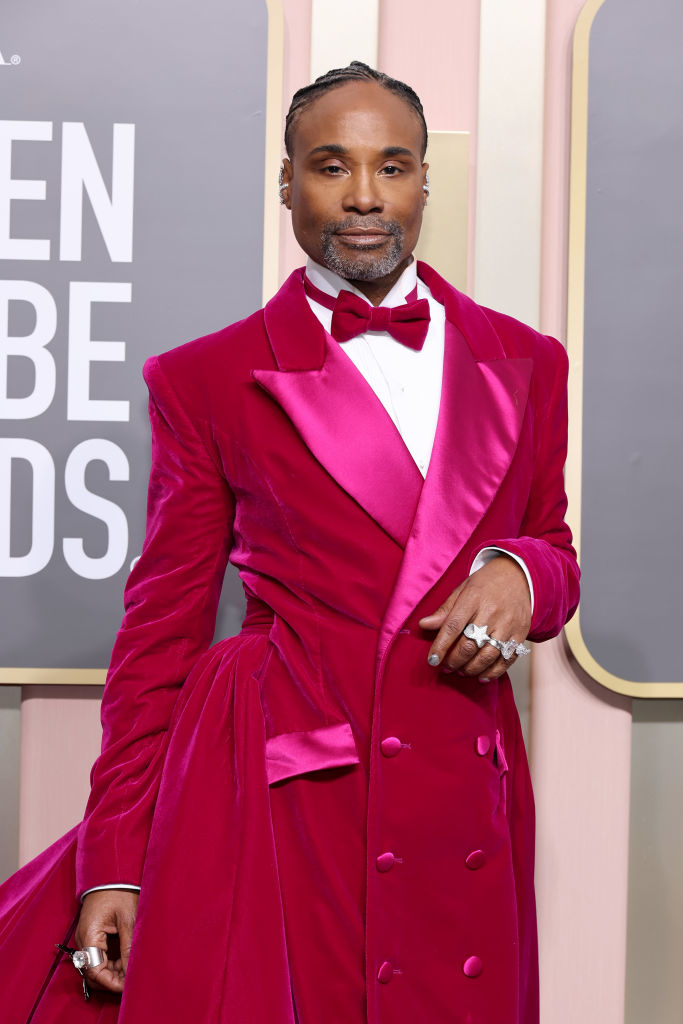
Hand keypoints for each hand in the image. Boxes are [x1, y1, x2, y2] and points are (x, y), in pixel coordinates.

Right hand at [74, 889, 138, 993]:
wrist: (111, 870)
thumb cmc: (119, 890)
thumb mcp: (128, 919)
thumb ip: (128, 947)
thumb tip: (130, 970)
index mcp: (89, 935)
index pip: (95, 970)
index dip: (110, 982)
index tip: (126, 985)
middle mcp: (83, 938)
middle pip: (93, 970)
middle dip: (111, 978)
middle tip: (130, 981)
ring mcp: (86, 935)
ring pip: (96, 964)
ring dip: (111, 970)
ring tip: (130, 971)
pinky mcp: (92, 932)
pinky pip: (98, 954)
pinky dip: (110, 961)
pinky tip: (124, 960)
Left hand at [418, 556, 530, 679]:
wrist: (519, 576)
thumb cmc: (487, 583)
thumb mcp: (463, 589)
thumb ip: (445, 610)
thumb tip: (424, 625)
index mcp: (473, 598)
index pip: (453, 626)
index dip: (440, 646)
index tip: (432, 660)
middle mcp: (491, 612)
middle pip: (469, 644)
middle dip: (454, 660)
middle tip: (446, 667)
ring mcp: (508, 625)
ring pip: (487, 655)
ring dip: (471, 668)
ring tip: (461, 671)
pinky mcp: (520, 634)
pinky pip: (507, 659)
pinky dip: (493, 672)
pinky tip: (481, 676)